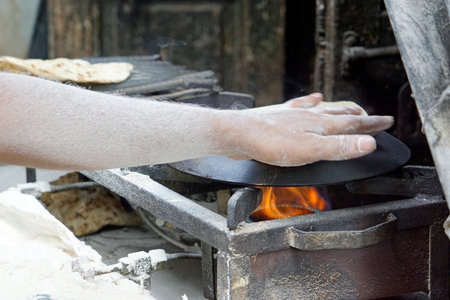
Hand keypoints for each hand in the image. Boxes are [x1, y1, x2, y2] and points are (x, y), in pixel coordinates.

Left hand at [223, 93, 393, 166]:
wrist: (240, 134)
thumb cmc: (271, 143)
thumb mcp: (311, 150)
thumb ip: (339, 147)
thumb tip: (368, 144)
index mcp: (320, 126)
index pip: (353, 125)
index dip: (372, 125)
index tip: (387, 122)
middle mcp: (309, 116)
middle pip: (340, 116)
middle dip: (359, 118)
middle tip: (372, 118)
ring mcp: (294, 114)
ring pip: (323, 110)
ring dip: (338, 111)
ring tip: (348, 109)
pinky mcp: (280, 116)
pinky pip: (301, 106)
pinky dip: (310, 102)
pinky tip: (311, 99)